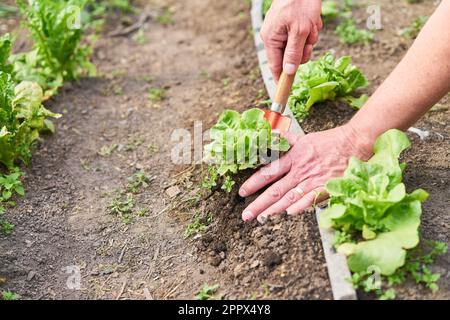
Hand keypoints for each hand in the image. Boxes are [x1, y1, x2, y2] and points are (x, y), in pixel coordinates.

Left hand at [239, 124, 373, 223]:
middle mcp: (300, 170)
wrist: (355, 143)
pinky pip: (312, 198)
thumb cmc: (329, 142)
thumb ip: (286, 140)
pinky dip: (300, 206)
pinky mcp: (327, 187)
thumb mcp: (304, 138)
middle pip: (275, 189)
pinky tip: (289, 214)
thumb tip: (270, 135)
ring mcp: (313, 180)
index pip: (269, 172)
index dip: (254, 183)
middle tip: (246, 215)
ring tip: (262, 218)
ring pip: (290, 197)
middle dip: (259, 204)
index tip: (242, 192)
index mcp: (293, 158)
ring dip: (274, 209)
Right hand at [261, 0, 322, 80]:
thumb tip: (288, 72)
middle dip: (304, 50)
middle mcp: (275, 37)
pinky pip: (303, 37)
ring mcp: (283, 32)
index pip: (276, 67)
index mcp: (271, 39)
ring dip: (310, 39)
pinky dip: (311, 31)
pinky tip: (312, 20)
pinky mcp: (291, 27)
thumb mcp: (300, 30)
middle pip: (291, 58)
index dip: (282, 79)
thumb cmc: (300, 3)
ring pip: (300, 48)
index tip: (284, 93)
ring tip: (311, 24)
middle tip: (309, 38)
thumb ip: (294, 52)